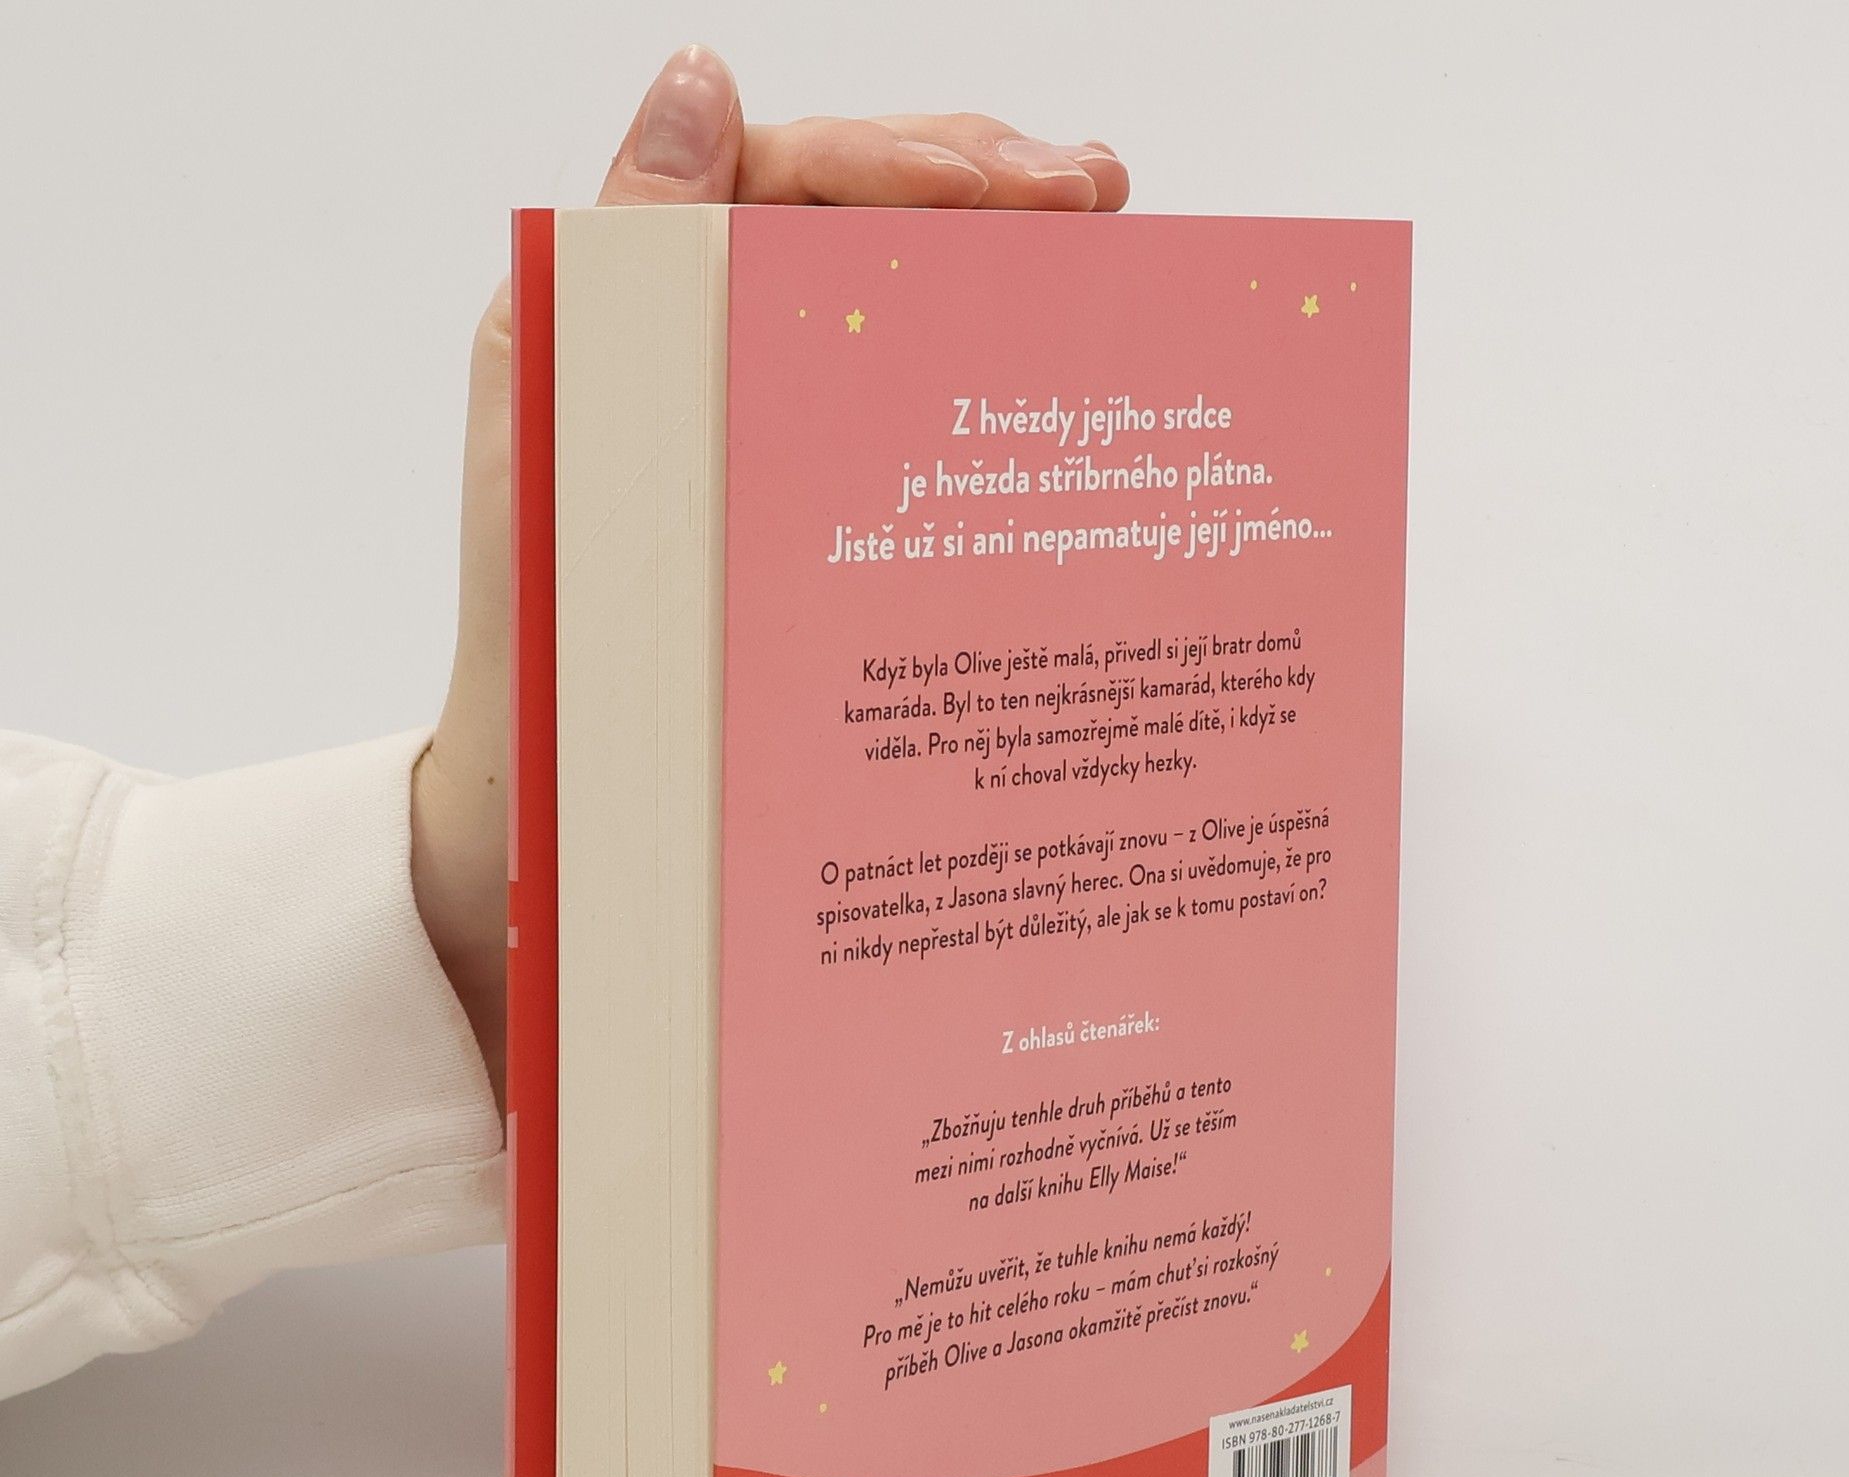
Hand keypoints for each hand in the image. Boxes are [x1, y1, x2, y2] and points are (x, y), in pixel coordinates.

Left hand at [411, 45, 1130, 1105]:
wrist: (553, 824)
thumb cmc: (544, 667)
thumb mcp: (561, 448)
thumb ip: (619, 263)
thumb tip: (698, 79)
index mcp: (614, 314)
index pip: (778, 180)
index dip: (910, 162)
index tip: (1036, 185)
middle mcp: (684, 353)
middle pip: (846, 224)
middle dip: (980, 191)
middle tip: (1102, 196)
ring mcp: (747, 428)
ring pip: (882, 310)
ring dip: (990, 270)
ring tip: (1099, 245)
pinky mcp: (791, 506)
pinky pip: (888, 415)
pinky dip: (968, 381)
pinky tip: (1044, 366)